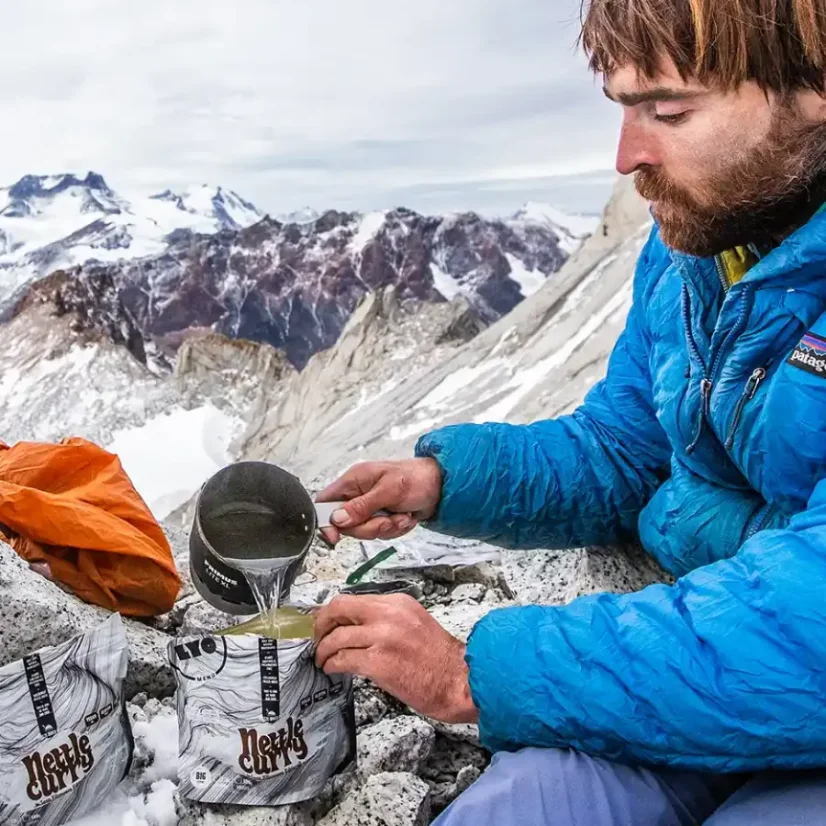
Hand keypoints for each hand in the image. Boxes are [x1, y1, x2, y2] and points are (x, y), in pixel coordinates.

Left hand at [314, 594, 477, 723]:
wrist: (459, 680)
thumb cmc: (439, 658)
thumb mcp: (414, 622)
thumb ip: (387, 619)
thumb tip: (357, 625)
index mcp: (397, 603)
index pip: (354, 599)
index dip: (333, 611)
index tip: (324, 622)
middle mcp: (389, 615)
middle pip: (339, 608)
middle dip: (320, 623)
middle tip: (315, 637)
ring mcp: (383, 637)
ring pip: (336, 637)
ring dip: (323, 650)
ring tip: (322, 659)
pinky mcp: (379, 662)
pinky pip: (343, 659)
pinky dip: (332, 665)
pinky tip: (332, 669)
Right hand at [316, 458, 442, 543]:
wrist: (440, 486)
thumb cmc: (417, 478)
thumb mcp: (389, 490)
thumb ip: (362, 506)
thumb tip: (337, 518)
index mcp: (353, 481)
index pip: (324, 503)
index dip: (326, 521)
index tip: (335, 536)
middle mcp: (357, 494)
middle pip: (346, 524)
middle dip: (370, 527)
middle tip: (388, 518)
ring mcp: (369, 507)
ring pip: (364, 532)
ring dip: (386, 528)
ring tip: (401, 515)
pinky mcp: (380, 517)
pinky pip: (380, 534)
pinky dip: (395, 529)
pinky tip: (404, 517)